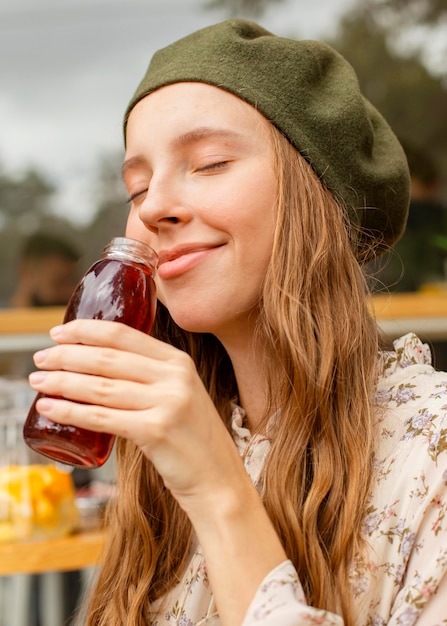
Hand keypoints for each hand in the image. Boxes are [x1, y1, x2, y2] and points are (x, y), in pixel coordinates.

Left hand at [28, 319, 249, 513]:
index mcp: (178, 361)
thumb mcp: (179, 396)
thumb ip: (149, 379)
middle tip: (40, 359)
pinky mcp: (156, 431)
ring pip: (100, 387)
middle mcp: (174, 376)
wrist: (218, 480)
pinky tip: (49, 409)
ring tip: (37, 383)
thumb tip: (96, 370)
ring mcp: (168, 403)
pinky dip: (70, 412)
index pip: (123, 334)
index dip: (85, 330)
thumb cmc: (191, 440)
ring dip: (62, 382)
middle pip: (107, 358)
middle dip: (66, 355)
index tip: (58, 332)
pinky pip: (101, 418)